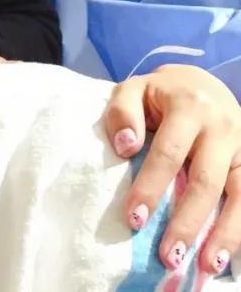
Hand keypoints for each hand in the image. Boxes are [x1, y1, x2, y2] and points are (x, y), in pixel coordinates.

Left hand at [106, 65, 240, 274]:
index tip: (134, 218)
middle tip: (167, 254)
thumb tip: (125, 148)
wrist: (203, 85)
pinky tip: (228, 255)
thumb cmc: (160, 93)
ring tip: (206, 266)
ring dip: (225, 234)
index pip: (169, 153)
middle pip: (206, 182)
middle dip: (187, 222)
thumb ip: (123, 112)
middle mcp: (223, 128)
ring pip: (239, 196)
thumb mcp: (134, 89)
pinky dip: (240, 228)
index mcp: (189, 107)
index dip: (151, 187)